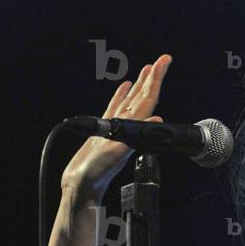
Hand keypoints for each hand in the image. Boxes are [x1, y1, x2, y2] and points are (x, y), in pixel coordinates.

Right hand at [60, 54, 172, 202]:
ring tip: (147, 68)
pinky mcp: (103, 130)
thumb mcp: (118, 153)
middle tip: (163, 59)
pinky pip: (114, 107)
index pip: (148, 99)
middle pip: (143, 96)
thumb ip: (136, 136)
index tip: (163, 62)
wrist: (81, 186)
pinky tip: (124, 87)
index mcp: (133, 128)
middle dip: (153, 77)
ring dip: (140, 84)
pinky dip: (120, 96)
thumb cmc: (97, 173)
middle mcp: (127, 125)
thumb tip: (156, 120)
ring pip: (130, 100)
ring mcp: (116, 127)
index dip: (156, 79)